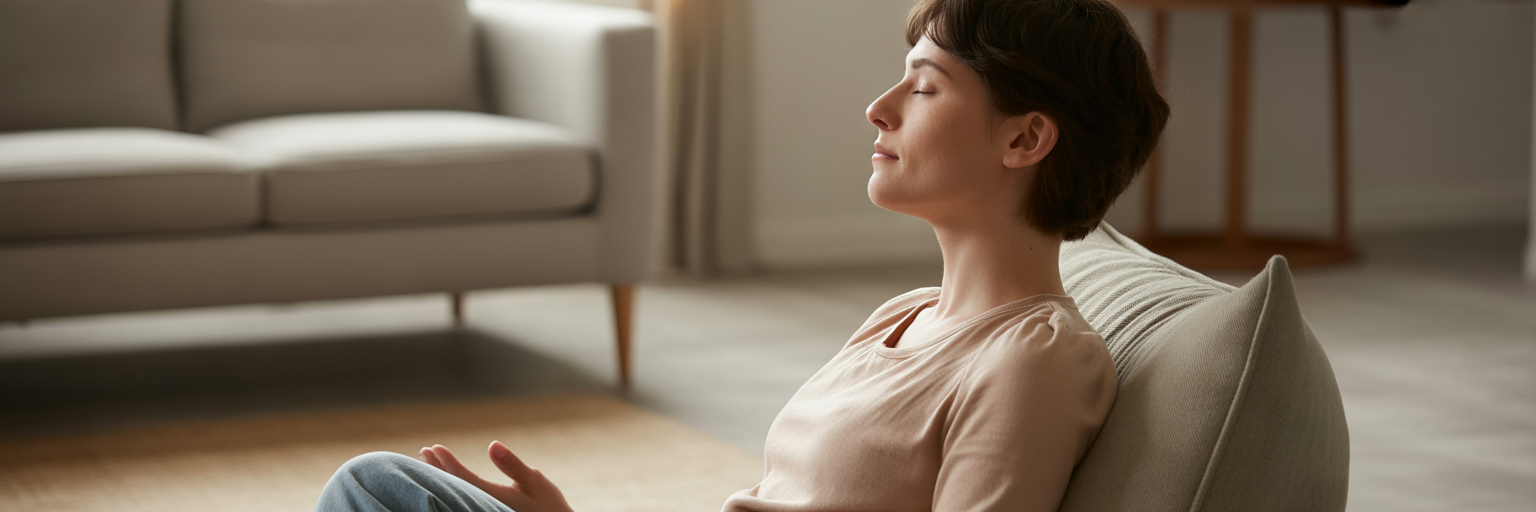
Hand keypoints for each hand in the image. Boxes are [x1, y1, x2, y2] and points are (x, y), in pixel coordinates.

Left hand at [420, 442, 574, 511]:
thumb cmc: (549, 506)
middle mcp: (485, 508)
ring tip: (430, 464)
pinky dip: (454, 488)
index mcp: (495, 497)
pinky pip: (464, 502)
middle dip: (438, 469)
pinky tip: (448, 482)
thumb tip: (492, 445)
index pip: (464, 478)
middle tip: (424, 453)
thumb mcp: (534, 481)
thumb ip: (512, 465)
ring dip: (443, 478)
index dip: (447, 463)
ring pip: (457, 496)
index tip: (434, 448)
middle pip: (454, 487)